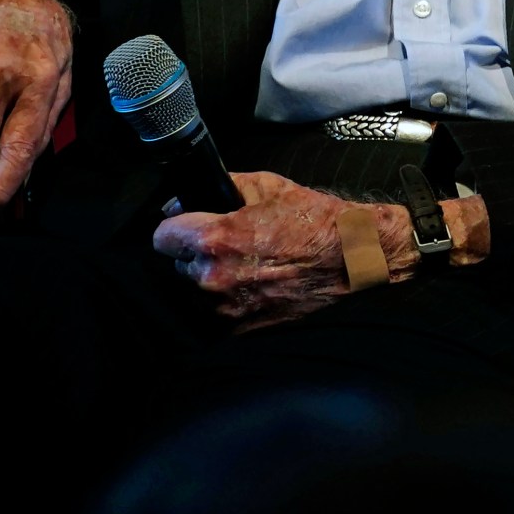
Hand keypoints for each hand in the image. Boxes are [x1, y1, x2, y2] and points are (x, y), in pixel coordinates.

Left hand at [151, 172, 419, 330]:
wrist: (352, 258)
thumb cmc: (315, 221)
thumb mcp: (267, 185)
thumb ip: (220, 188)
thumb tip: (185, 200)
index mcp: (215, 240)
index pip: (161, 237)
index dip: (176, 227)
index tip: (188, 226)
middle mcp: (215, 278)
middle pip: (179, 264)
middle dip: (198, 252)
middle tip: (232, 242)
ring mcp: (228, 307)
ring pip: (198, 289)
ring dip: (214, 277)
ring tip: (249, 263)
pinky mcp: (243, 327)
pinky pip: (219, 310)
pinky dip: (232, 298)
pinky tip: (257, 281)